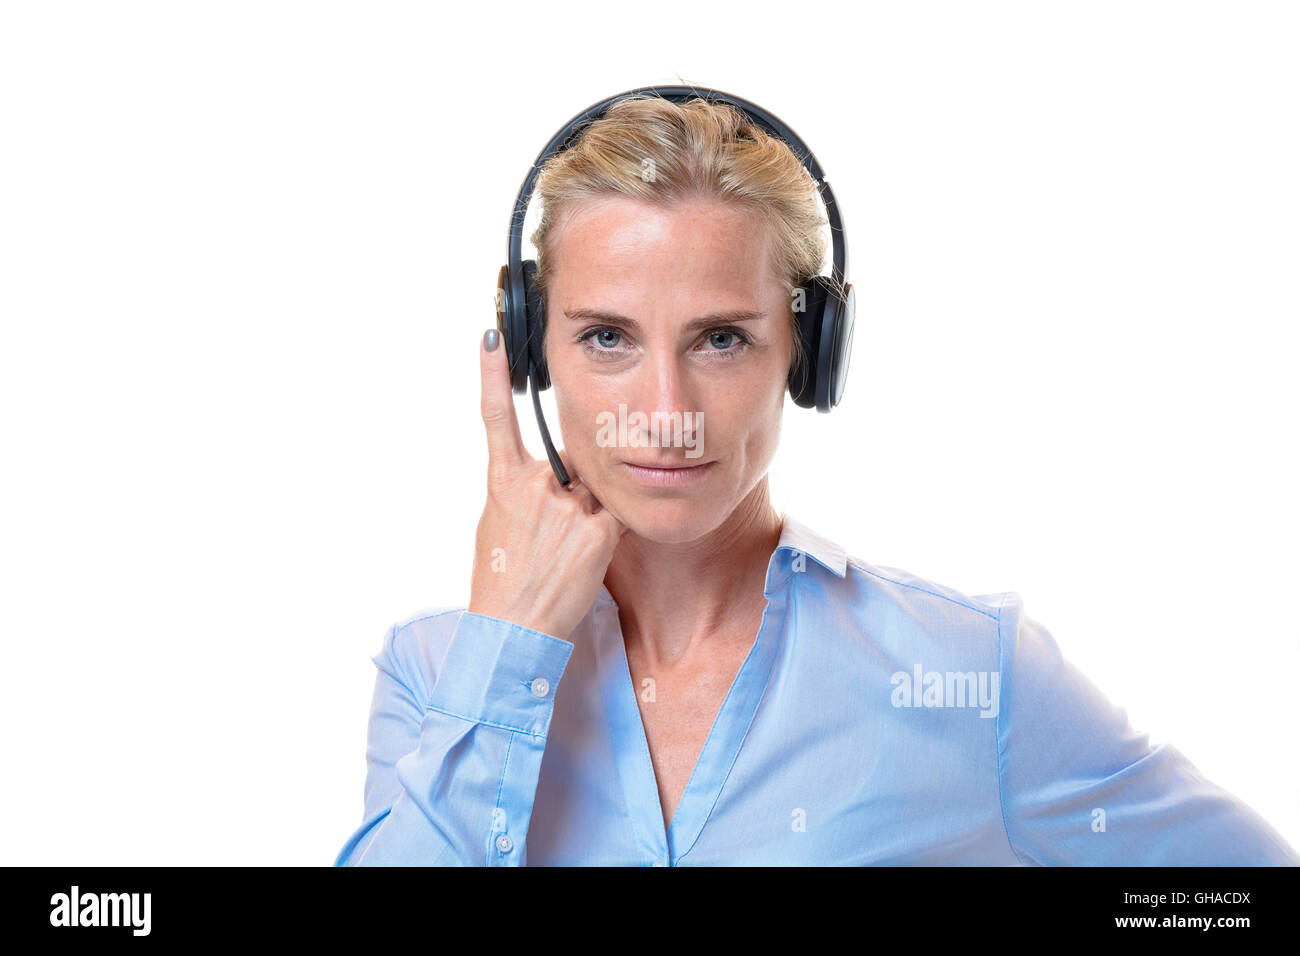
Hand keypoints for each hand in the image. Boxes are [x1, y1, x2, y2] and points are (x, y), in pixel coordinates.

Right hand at [465, 328, 627, 641]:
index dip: (491, 376)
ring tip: (559, 560)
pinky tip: (579, 566)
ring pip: (592, 496)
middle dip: (570, 495)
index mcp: (502, 482)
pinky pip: (610, 521)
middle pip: (570, 469)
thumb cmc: (501, 581)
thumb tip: (549, 484)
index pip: (496, 419)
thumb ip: (523, 492)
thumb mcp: (497, 526)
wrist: (513, 629)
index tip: (490, 339)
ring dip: (586, 521)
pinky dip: (602, 540)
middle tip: (548, 542)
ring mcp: (567, 505)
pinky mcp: (597, 528)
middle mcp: (534, 485)